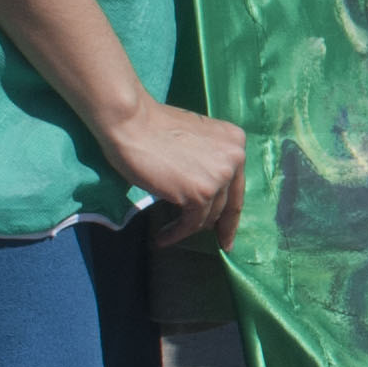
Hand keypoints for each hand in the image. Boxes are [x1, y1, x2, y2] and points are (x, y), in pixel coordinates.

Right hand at [98, 94, 247, 249]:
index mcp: (235, 140)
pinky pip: (191, 223)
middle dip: (219, 226)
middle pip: (228, 203)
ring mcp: (220, 176)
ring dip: (188, 229)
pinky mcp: (200, 193)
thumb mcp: (195, 139)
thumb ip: (209, 160)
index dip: (231, 210)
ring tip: (167, 235)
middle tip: (216, 243)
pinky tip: (162, 238)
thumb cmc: (152, 128)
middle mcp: (235, 157)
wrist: (131, 123)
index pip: (237, 184)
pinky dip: (177, 234)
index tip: (228, 230)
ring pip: (209, 216)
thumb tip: (210, 191)